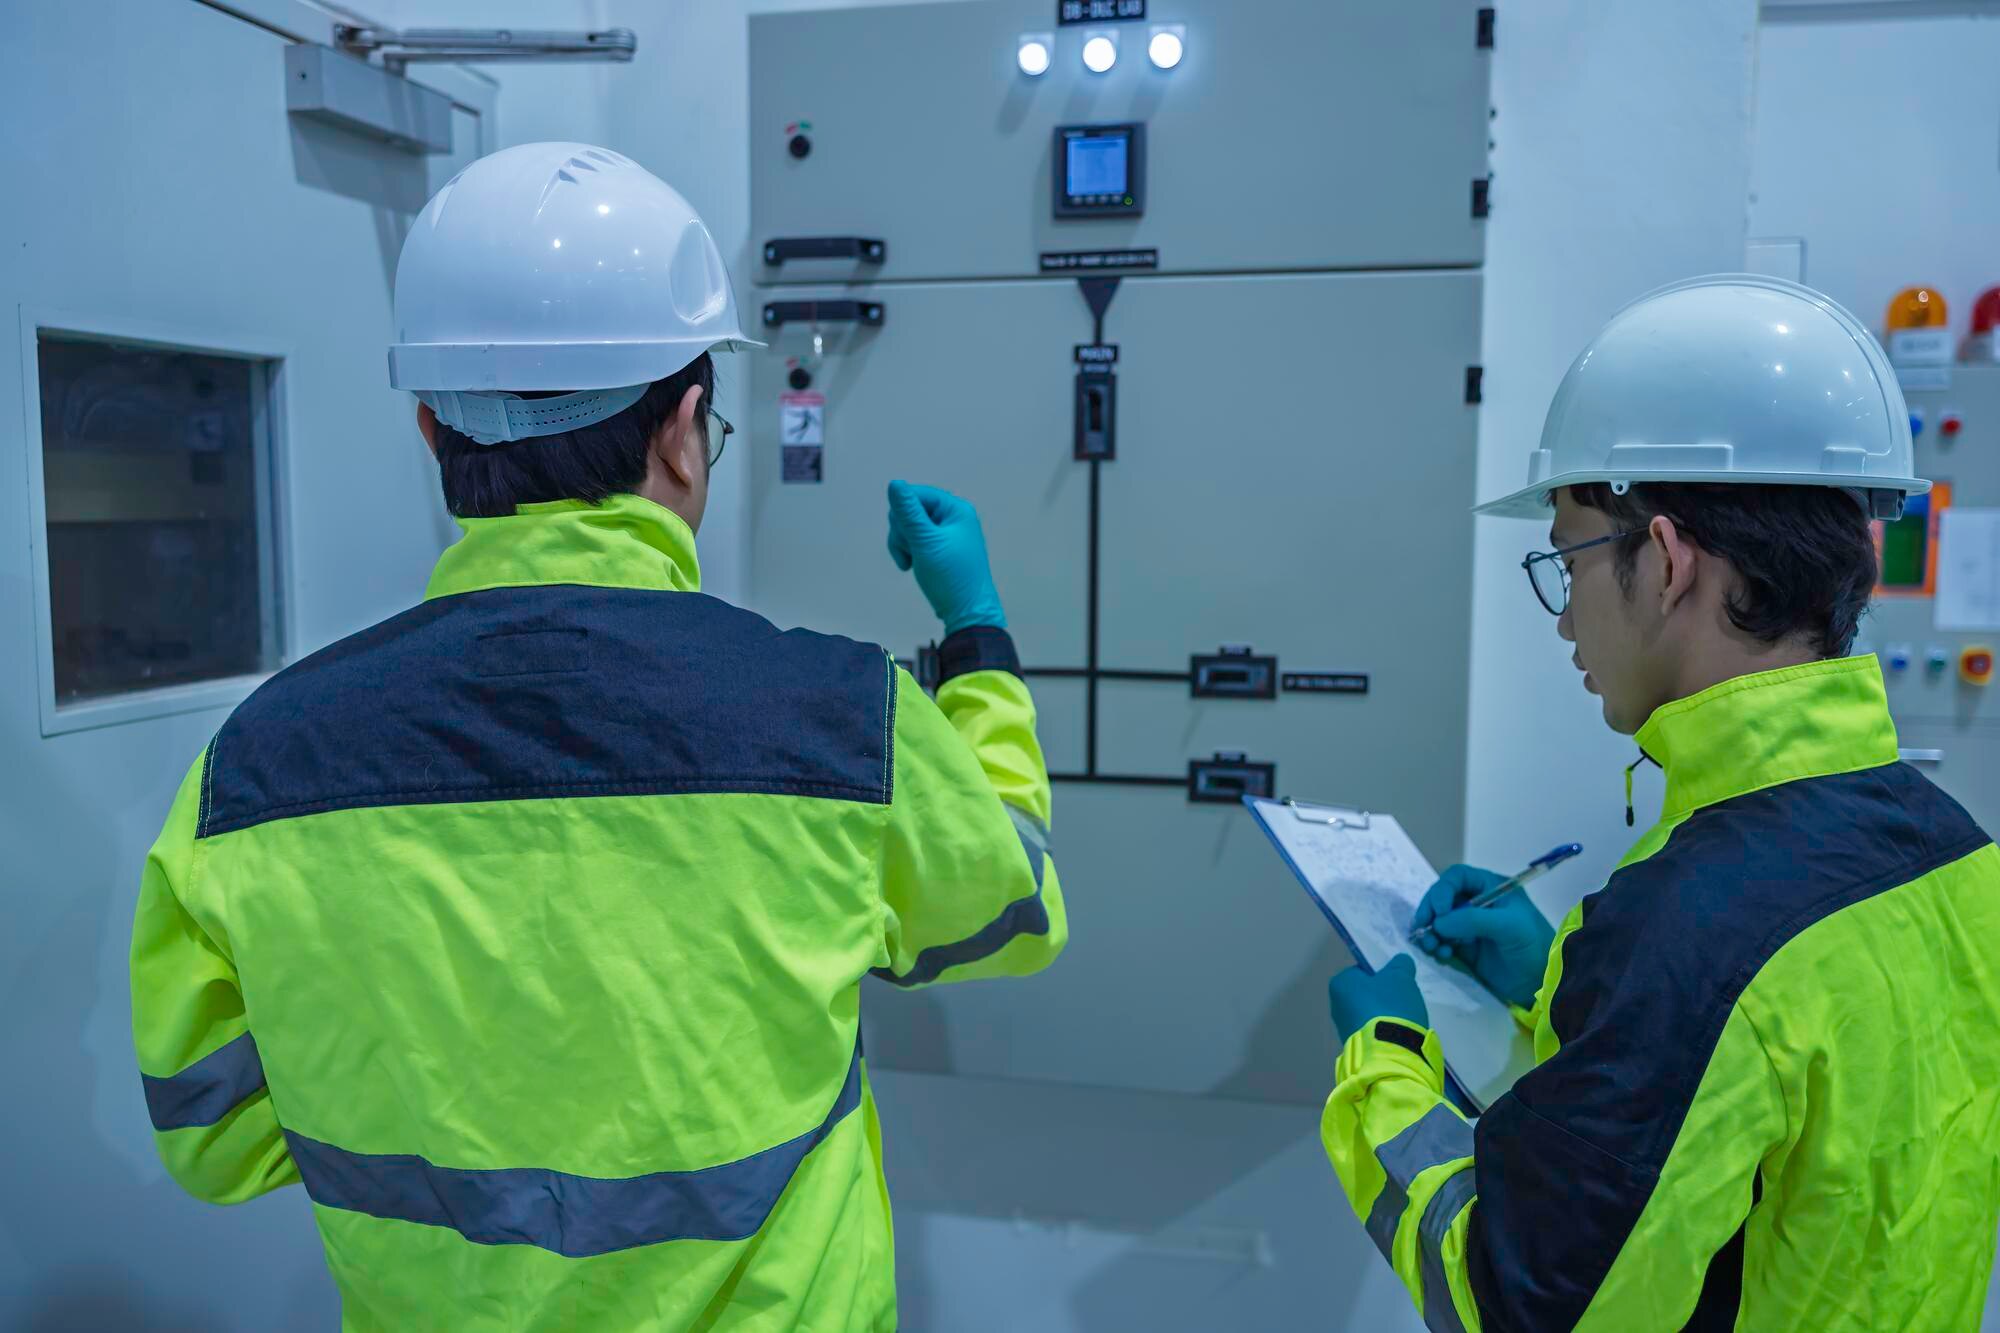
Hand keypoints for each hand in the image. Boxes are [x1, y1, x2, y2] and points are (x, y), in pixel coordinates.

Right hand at [886, 481, 1005, 635]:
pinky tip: (911, 566)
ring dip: (903, 544)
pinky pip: (915, 541)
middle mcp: (953, 517)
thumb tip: (895, 483)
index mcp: (956, 509)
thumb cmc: (951, 576)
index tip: (905, 536)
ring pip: (909, 527)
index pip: (916, 494)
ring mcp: (947, 534)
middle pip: (910, 510)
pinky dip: (908, 552)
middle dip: (902, 532)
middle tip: (911, 552)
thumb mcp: (925, 542)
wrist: (967, 612)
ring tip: (910, 563)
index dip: (902, 513)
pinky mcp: (940, 549)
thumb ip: (908, 512)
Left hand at [1328, 955, 1428, 1043]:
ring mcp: (1343, 1028)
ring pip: (1370, 1012)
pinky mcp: (1354, 1046)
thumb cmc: (1390, 1006)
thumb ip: (1400, 964)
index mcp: (1340, 984)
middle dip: (1384, 995)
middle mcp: (1336, 1005)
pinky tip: (1398, 1033)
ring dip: (1385, 1013)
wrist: (1390, 1051)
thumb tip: (1400, 961)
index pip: (1363, 971)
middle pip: (1367, 992)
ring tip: (1403, 1018)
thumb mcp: (1400, 977)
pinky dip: (1384, 1030)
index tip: (1398, 981)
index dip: (1383, 973)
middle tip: (1402, 999)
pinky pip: (1372, 1030)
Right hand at [1410, 864, 1555, 1009]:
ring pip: (1438, 920)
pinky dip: (1435, 946)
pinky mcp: (1465, 948)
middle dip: (1430, 912)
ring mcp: (1470, 926)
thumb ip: (1474, 920)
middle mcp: (1478, 903)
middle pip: (1442, 898)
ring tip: (1431, 946)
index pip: (1457, 878)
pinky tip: (1441, 955)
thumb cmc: (1532, 946)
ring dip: (1429, 930)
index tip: (1439, 911)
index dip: (1443, 890)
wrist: (1542, 983)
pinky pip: (1441, 940)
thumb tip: (1440, 922)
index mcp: (1492, 888)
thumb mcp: (1509, 926)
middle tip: (1422, 928)